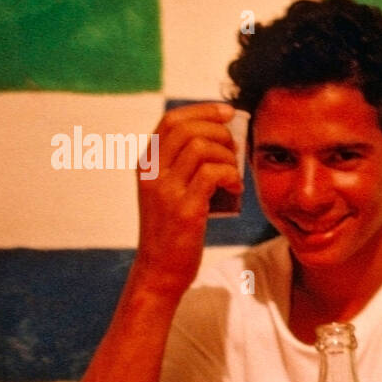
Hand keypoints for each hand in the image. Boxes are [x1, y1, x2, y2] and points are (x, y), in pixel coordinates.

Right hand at [132, 102, 243, 300]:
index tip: (227, 113)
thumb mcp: (169, 192)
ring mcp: (165, 191)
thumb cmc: (174, 231)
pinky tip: (235, 187)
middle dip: (219, 131)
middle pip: (188, 128)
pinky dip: (231, 175)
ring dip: (228, 156)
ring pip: (201, 148)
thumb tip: (221, 138)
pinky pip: (212, 174)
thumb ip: (183, 166)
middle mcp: (151, 173)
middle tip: (235, 149)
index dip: (202, 111)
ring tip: (235, 173)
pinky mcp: (184, 210)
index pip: (171, 120)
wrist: (160, 271)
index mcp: (146, 165)